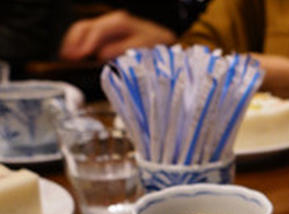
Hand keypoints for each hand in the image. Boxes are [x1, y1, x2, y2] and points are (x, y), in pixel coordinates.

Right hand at [59, 10, 176, 61]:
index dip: (85, 44)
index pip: (96, 31)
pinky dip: (78, 44)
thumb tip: (102, 55)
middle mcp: (110, 22)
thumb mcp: (143, 47)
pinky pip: (87, 35)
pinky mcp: (105, 34)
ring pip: (83, 30)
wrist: (163, 39)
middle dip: (73, 42)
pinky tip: (74, 54)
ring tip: (65, 57)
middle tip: (66, 58)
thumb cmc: (155, 43)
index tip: (78, 56)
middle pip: (84, 27)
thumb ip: (122, 49)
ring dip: (72, 43)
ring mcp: (106, 27)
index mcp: (119, 22)